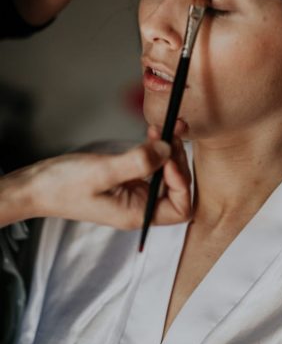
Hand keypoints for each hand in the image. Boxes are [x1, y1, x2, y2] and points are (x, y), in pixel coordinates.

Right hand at [0, 139, 190, 228]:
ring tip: (161, 128)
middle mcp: (140, 206)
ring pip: (167, 173)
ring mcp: (134, 193)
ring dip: (169, 150)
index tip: (169, 158)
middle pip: (178, 187)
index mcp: (137, 214)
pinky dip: (156, 149)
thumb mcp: (102, 172)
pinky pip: (151, 165)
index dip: (182, 182)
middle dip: (178, 159)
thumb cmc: (63, 186)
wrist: (36, 186)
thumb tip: (168, 150)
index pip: (181, 207)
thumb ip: (137, 163)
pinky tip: (150, 134)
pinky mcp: (127, 179)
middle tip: (171, 132)